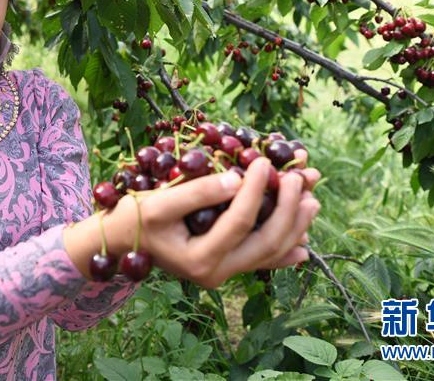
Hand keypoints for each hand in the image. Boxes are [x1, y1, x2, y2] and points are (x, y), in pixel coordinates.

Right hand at [107, 157, 320, 288]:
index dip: (255, 189)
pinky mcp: (225, 266)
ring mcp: (223, 272)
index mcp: (199, 258)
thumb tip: (237, 178)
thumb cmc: (135, 218)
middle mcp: (216, 273)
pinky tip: (303, 244)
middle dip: (289, 209)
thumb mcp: (159, 203)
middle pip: (266, 242)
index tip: (264, 160)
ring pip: (270, 253)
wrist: (121, 242)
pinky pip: (261, 261)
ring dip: (295, 226)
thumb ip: (197, 192)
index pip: (239, 222)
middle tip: (301, 178)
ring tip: (313, 199)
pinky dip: (284, 251)